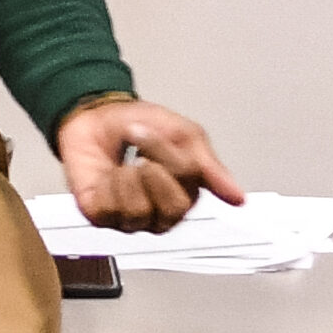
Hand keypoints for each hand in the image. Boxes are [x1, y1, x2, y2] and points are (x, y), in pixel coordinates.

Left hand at [61, 98, 242, 233]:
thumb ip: (210, 168)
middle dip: (155, 172)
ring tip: (123, 164)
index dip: (173, 161)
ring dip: (128, 178)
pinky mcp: (102, 217)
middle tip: (142, 152)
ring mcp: (132, 218)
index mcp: (186, 193)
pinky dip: (106, 185)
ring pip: (140, 213)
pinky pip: (110, 211)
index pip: (191, 192)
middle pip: (172, 209)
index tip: (161, 134)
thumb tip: (237, 196)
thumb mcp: (184, 135)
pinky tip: (105, 176)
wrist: (96, 115)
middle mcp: (161, 212)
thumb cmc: (138, 124)